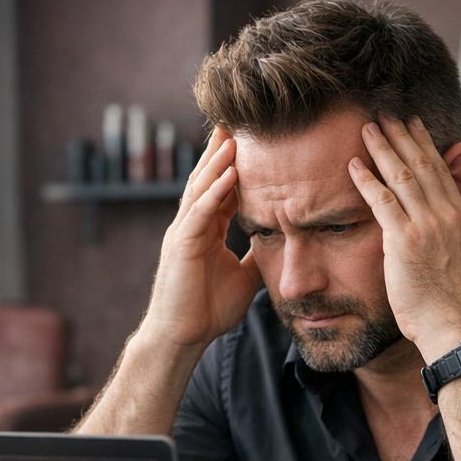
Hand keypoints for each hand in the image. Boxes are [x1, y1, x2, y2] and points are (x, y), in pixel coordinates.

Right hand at [142, 128, 260, 349]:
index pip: (222, 190)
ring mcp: (184, 233)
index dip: (234, 167)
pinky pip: (199, 212)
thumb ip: (257, 257)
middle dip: (220, 152)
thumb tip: (280, 246)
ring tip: (232, 136)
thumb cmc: (208, 311)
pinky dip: (214, 191)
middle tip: (234, 122)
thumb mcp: (244, 277)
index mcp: (206, 232)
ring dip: (217, 162)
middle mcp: (192, 226)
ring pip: (201, 189)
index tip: (250, 143)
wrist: (184, 337)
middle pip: (207, 180)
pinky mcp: (181, 245)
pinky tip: (229, 173)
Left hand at [348, 116, 460, 360]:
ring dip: (382, 148)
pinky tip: (354, 164)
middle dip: (402, 135)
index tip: (413, 124)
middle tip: (386, 113)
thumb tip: (441, 223)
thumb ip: (449, 233)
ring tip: (367, 128)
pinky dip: (367, 179)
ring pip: (402, 175)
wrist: (452, 322)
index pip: (440, 170)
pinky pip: (382, 200)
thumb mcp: (460, 257)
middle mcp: (446, 214)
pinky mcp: (405, 240)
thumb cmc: (450, 301)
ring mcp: (427, 225)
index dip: (424, 144)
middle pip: (421, 164)